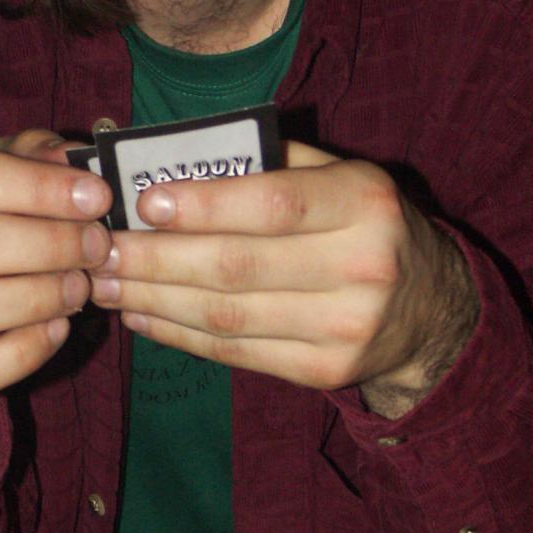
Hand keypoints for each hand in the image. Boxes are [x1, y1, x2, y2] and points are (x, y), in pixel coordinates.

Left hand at [89, 142, 477, 414]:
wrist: (430, 307)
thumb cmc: (363, 223)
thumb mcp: (340, 176)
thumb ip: (270, 163)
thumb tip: (172, 160)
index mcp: (364, 204)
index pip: (274, 204)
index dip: (205, 205)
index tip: (145, 201)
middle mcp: (363, 267)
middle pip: (238, 267)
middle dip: (157, 258)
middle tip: (101, 248)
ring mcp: (345, 328)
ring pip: (227, 316)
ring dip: (154, 300)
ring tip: (105, 282)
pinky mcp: (324, 372)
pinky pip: (235, 353)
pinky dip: (178, 334)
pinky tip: (141, 314)